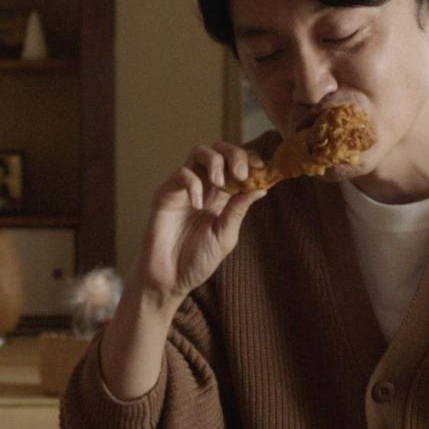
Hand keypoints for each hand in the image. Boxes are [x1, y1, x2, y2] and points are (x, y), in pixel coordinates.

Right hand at [133, 142, 267, 305]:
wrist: (170, 279)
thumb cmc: (197, 260)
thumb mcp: (225, 236)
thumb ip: (239, 210)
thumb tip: (262, 187)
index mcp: (223, 196)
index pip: (238, 165)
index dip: (251, 161)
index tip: (262, 169)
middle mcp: (204, 187)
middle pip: (220, 150)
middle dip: (235, 154)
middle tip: (242, 173)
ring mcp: (184, 188)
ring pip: (199, 152)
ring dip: (215, 162)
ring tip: (220, 183)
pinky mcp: (166, 193)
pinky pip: (182, 174)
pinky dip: (193, 184)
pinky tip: (198, 204)